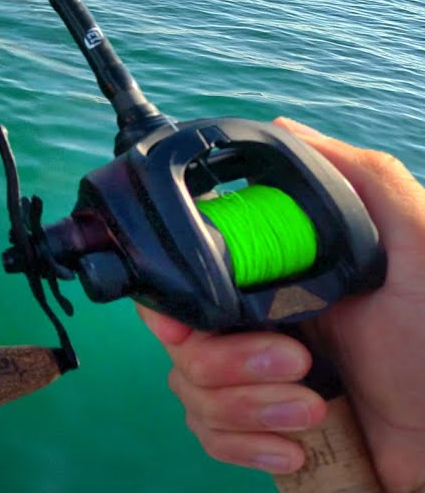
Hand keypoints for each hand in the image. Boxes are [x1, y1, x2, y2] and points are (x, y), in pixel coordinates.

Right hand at [137, 117, 424, 491]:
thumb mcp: (417, 250)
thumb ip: (365, 180)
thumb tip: (285, 127)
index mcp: (274, 281)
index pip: (183, 281)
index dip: (173, 304)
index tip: (189, 325)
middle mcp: (252, 325)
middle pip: (179, 341)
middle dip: (230, 365)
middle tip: (299, 362)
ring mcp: (250, 379)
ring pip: (189, 392)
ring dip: (249, 408)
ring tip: (313, 409)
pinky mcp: (255, 430)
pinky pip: (206, 437)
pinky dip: (246, 447)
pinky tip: (297, 444)